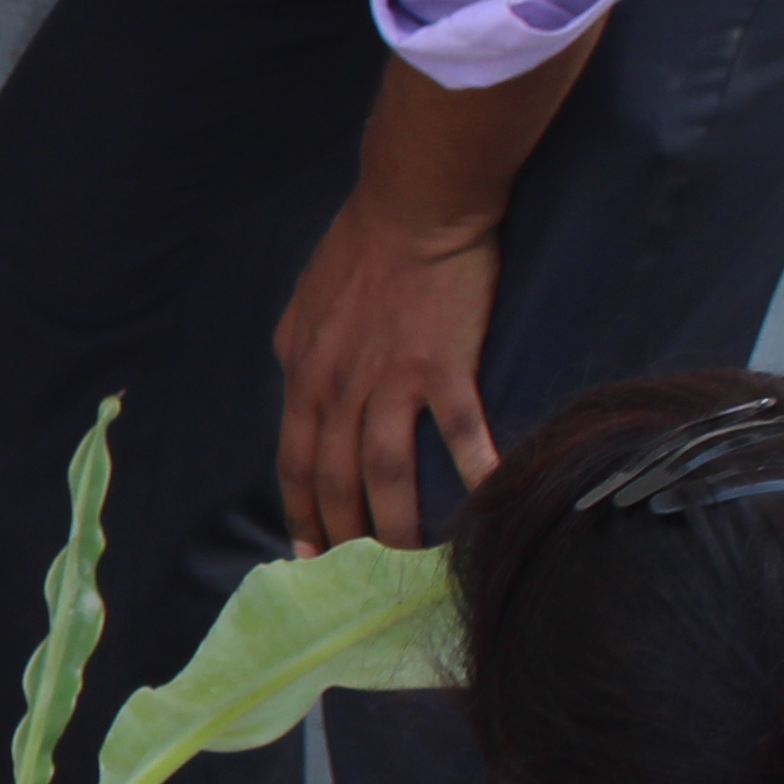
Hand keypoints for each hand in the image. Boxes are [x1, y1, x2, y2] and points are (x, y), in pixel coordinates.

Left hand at [271, 187, 499, 551]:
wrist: (414, 205)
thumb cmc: (362, 247)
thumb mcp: (305, 305)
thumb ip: (301, 355)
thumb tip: (299, 388)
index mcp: (303, 374)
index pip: (293, 461)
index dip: (299, 512)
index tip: (307, 553)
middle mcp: (336, 387)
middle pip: (334, 480)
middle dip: (343, 535)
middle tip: (357, 578)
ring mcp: (389, 381)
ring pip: (385, 474)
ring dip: (397, 526)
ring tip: (410, 564)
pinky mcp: (442, 367)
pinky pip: (460, 435)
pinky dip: (475, 474)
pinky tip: (490, 504)